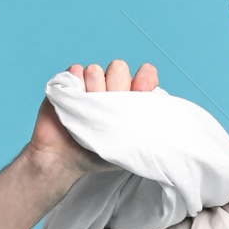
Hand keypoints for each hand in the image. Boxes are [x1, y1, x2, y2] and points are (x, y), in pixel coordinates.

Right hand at [27, 57, 158, 176]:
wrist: (64, 160)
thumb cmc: (98, 156)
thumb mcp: (128, 148)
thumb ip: (145, 129)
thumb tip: (164, 120)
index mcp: (129, 100)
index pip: (145, 76)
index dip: (145, 79)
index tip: (141, 90)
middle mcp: (111, 87)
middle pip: (119, 68)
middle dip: (115, 87)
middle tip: (109, 111)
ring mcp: (89, 83)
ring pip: (95, 70)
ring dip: (92, 91)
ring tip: (88, 114)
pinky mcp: (69, 82)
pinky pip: (75, 71)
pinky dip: (75, 85)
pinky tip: (74, 102)